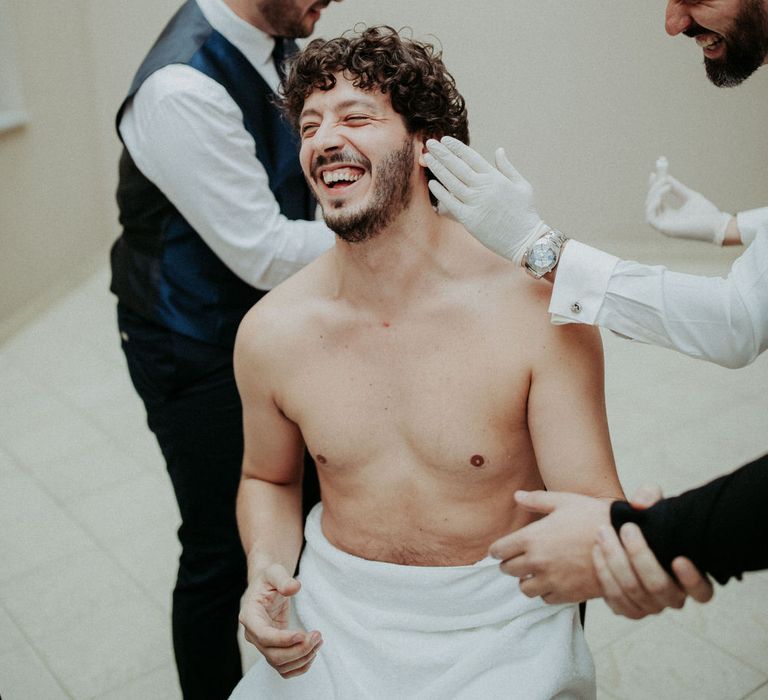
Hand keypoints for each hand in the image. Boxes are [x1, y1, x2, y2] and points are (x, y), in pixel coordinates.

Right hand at [239, 563, 322, 677]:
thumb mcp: (275, 572)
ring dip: (302, 657)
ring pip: (280, 665)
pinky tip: (313, 651)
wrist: (267, 587)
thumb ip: (283, 579)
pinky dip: (300, 665)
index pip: (264, 636)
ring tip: (318, 640)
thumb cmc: (269, 579)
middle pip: (273, 655)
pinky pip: (284, 668)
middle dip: (298, 650)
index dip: (283, 639)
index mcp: (249, 616)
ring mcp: (263, 645)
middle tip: (317, 636)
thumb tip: (294, 588)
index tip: (302, 634)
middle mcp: (253, 635)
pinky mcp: (273, 649)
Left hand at [424, 136, 547, 264]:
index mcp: (495, 177)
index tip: (445, 140)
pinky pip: (450, 202)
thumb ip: (507, 167)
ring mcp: (475, 203)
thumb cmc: (525, 213)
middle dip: (442, 153)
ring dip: (438, 168)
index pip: (471, 157)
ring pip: (451, 181)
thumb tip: (499, 150)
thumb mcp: (522, 185)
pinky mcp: (469, 219)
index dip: (456, 147)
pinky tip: (432, 183)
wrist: (525, 239)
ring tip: (427, 158)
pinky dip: (440, 192)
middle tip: (430, 143)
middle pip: (457, 166)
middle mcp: (483, 187)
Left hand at [488, 490, 612, 603]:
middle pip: (508, 570)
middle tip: (518, 558)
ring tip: (536, 570)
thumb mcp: (563, 501)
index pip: (499, 550)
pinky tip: (553, 580)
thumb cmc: (592, 516)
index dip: (497, 549)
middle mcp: (538, 562)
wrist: (624, 542)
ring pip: (525, 588)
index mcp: (532, 538)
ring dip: (527, 579)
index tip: (500, 549)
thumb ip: (536, 500)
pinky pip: (546, 599)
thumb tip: (516, 496)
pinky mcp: (568, 594)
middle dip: (510, 563)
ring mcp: (552, 580)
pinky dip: (546, 591)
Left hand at [593, 485, 713, 618]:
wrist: (620, 534)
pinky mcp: (626, 608)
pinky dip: (603, 573)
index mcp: (691, 578)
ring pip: (632, 590)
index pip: (702, 592)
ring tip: (603, 532)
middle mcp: (673, 597)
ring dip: (615, 560)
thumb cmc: (647, 522)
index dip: (692, 580)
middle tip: (626, 528)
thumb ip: (650, 496)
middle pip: (658, 587)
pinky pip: (614, 598)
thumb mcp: (653, 504)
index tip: (678, 558)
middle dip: (640, 556)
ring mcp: (650, 606)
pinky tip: (597, 550)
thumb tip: (639, 504)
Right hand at [645, 171, 731, 244]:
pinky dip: (652, 206)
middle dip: (653, 188)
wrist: (715, 225)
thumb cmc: (706, 213)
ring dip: (654, 195)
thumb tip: (666, 177)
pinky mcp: (664, 230)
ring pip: (649, 208)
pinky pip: (650, 217)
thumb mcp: (689, 196)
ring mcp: (663, 226)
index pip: (656, 199)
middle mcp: (664, 221)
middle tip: (661, 177)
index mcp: (670, 214)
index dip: (653, 187)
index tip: (653, 174)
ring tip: (667, 186)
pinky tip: (660, 197)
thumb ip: (677, 188)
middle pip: (650, 203)